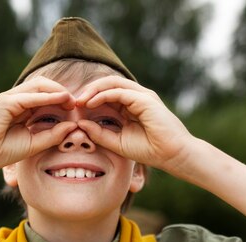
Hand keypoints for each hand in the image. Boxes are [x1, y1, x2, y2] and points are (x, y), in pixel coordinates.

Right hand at [0, 77, 77, 173]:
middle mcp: (16, 100)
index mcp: (22, 108)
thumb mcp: (33, 143)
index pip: (45, 96)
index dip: (62, 98)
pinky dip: (47, 96)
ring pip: (39, 86)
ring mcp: (10, 98)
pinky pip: (30, 96)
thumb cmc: (1, 151)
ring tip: (72, 99)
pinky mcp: (5, 102)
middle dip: (62, 91)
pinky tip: (62, 99)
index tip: (77, 108)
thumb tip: (72, 126)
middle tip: (78, 102)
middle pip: (44, 86)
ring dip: (58, 90)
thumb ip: (52, 135)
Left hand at [75, 76, 194, 172]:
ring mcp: (142, 95)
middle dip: (89, 90)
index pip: (107, 93)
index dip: (89, 98)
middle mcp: (136, 97)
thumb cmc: (149, 150)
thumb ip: (99, 133)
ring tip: (79, 100)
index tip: (74, 108)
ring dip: (93, 90)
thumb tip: (80, 123)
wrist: (172, 155)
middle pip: (108, 84)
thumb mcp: (117, 143)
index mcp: (131, 105)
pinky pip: (119, 91)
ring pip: (112, 83)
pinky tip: (90, 103)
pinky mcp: (144, 99)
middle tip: (73, 101)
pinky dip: (102, 95)